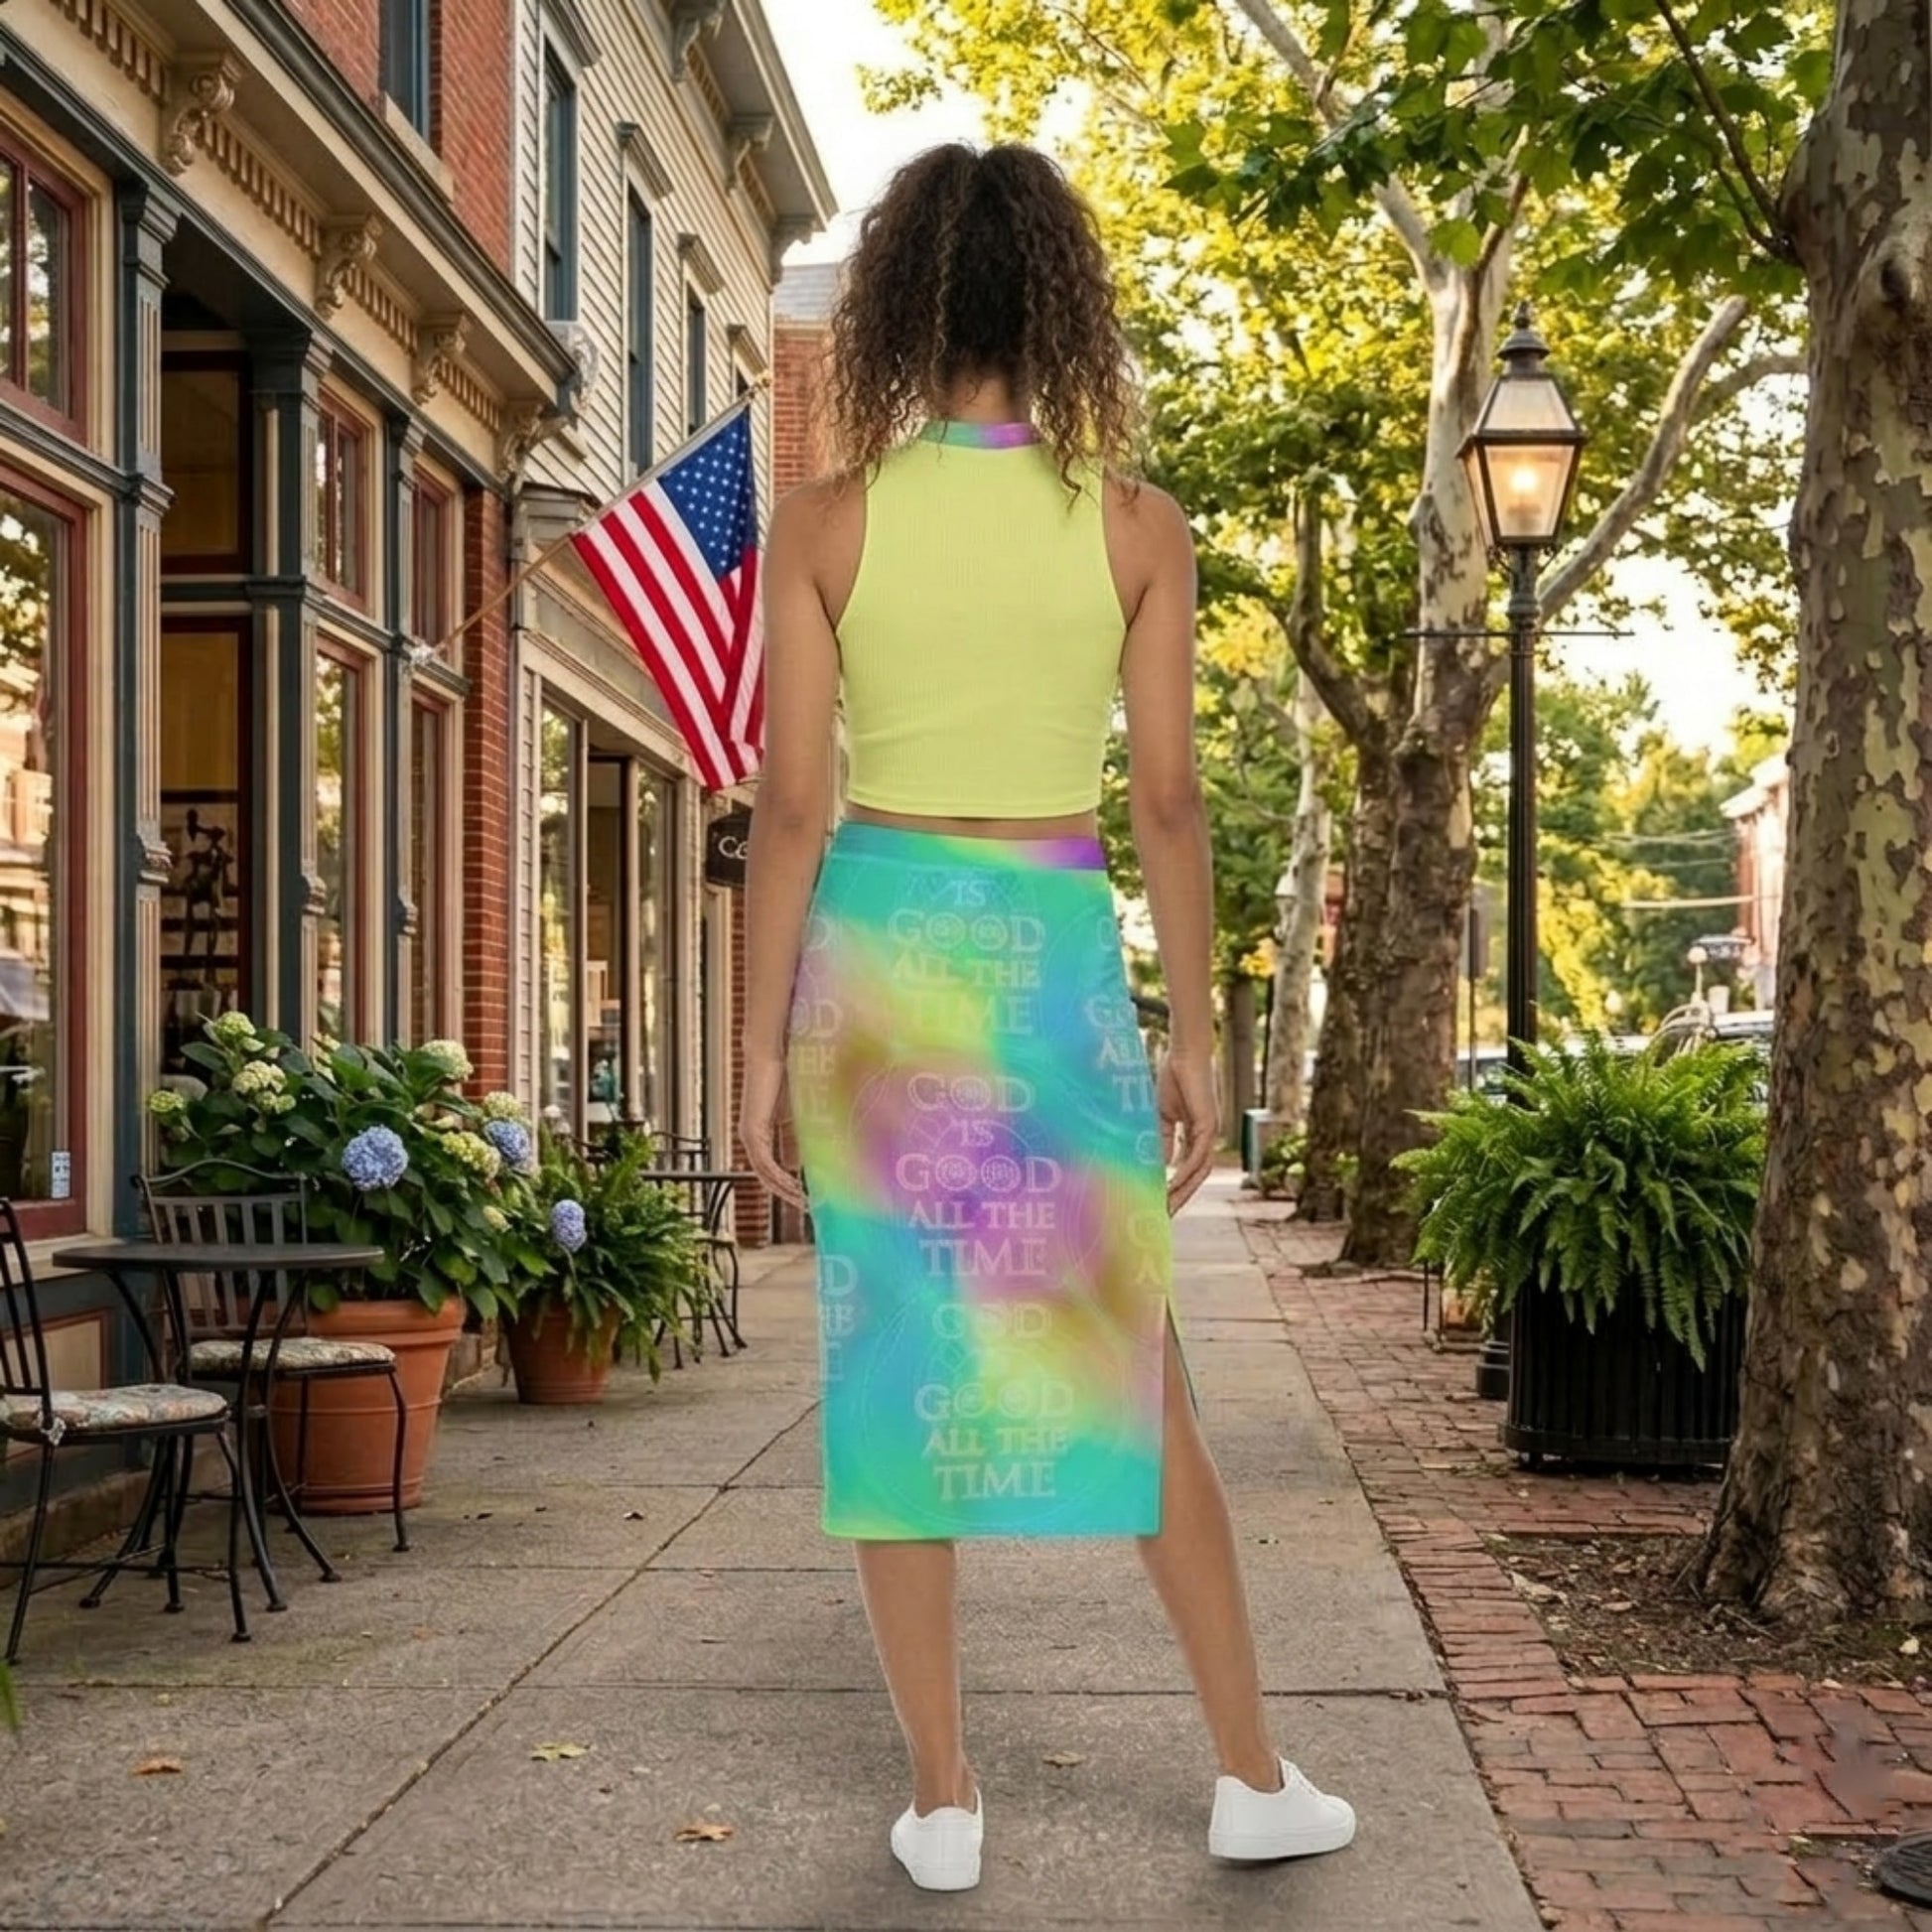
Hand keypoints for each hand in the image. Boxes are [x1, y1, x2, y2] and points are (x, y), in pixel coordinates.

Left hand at [737, 1053, 806, 1212]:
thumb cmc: (788, 1072)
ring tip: (805, 1203)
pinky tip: (796, 1187)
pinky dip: (779, 1178)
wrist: (774, 1051)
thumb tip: (813, 1155)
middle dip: (789, 1193)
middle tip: (810, 1208)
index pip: (777, 1165)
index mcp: (765, 1131)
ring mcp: (750, 1136)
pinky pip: (765, 1163)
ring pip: (766, 1174)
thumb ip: (803, 1131)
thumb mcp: (801, 1109)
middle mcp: (754, 1137)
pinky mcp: (752, 1132)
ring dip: (785, 1190)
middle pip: (769, 1175)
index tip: (813, 1195)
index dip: (792, 1183)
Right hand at [1158, 1049, 1219, 1214]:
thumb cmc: (1174, 1080)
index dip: (1177, 1187)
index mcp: (1197, 1136)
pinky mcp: (1208, 1125)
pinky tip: (1171, 1184)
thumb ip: (1163, 1139)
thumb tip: (1158, 1164)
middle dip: (1181, 1196)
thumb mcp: (1163, 1116)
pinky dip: (1185, 1172)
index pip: (1189, 1169)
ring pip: (1199, 1171)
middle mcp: (1207, 1138)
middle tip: (1164, 1215)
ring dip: (1183, 1190)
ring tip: (1166, 1206)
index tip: (1161, 1202)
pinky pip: (1197, 1156)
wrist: (1184, 1056)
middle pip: (1197, 1176)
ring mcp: (1210, 1133)